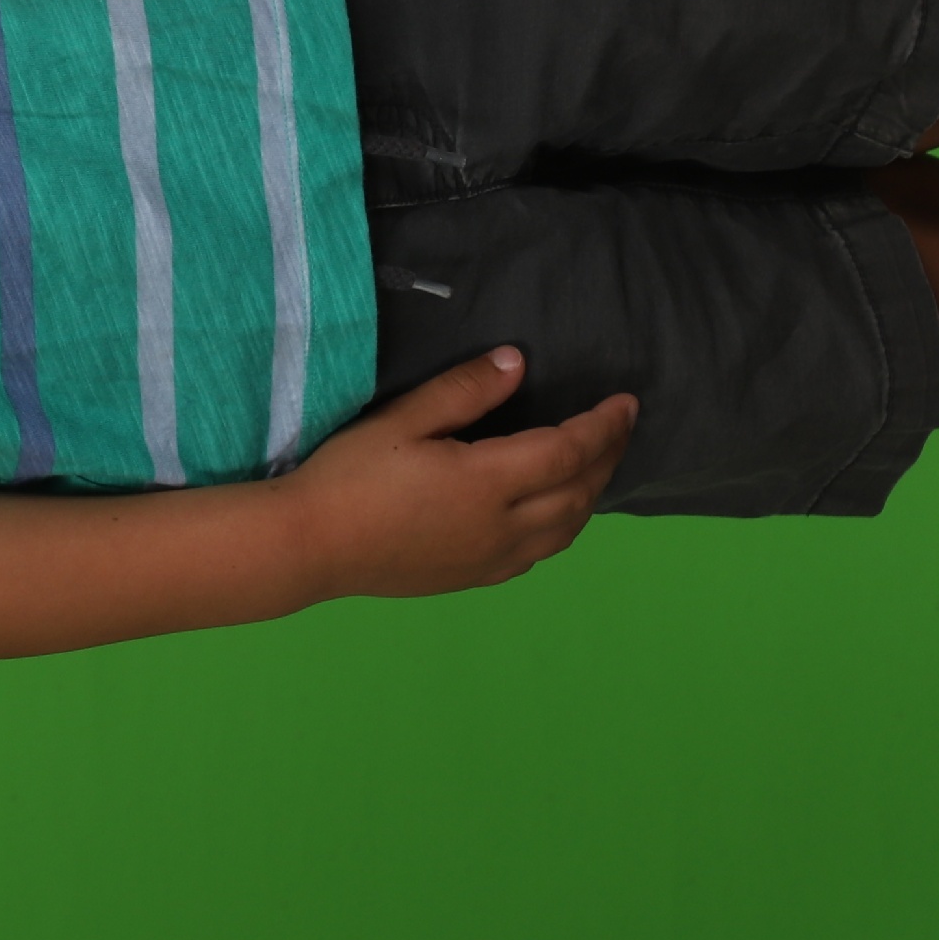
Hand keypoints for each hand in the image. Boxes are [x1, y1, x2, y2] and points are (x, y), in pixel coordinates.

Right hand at [276, 348, 633, 598]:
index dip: (604, 425)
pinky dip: (563, 525)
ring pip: (566, 529)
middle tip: (621, 424)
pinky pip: (539, 552)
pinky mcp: (475, 577)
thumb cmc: (350, 476)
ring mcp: (492, 558)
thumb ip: (464, 391)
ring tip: (596, 464)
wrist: (311, 546)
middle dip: (608, 455)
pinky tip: (553, 511)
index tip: (626, 401)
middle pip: (579, 492)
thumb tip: (518, 362)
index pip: (569, 450)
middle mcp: (504, 527)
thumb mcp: (402, 420)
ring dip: (591, 494)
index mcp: (488, 482)